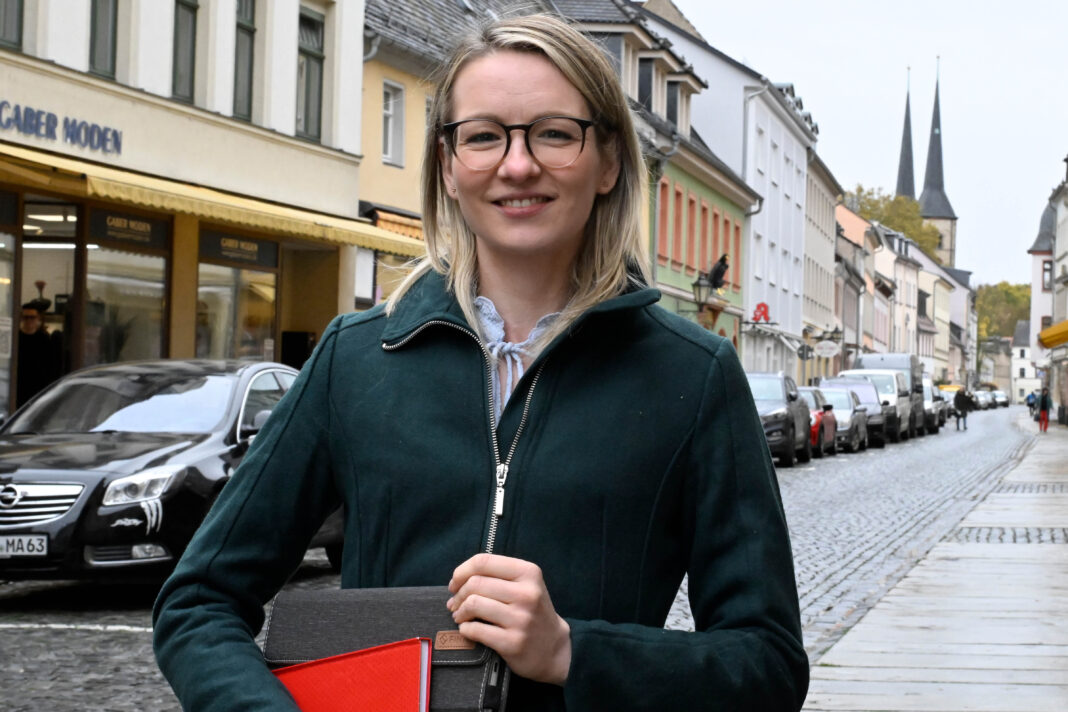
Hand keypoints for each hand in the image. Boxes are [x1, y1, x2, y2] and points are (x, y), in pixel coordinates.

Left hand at [447, 553, 570, 685]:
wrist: (553, 648)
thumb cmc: (531, 611)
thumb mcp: (525, 585)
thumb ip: (496, 575)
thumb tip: (457, 581)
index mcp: (529, 573)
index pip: (483, 561)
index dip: (462, 571)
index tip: (454, 583)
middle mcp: (528, 594)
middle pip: (475, 583)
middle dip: (459, 594)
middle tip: (455, 604)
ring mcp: (521, 619)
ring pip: (473, 604)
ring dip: (459, 612)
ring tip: (460, 617)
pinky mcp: (513, 642)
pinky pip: (476, 630)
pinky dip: (465, 629)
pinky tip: (468, 630)